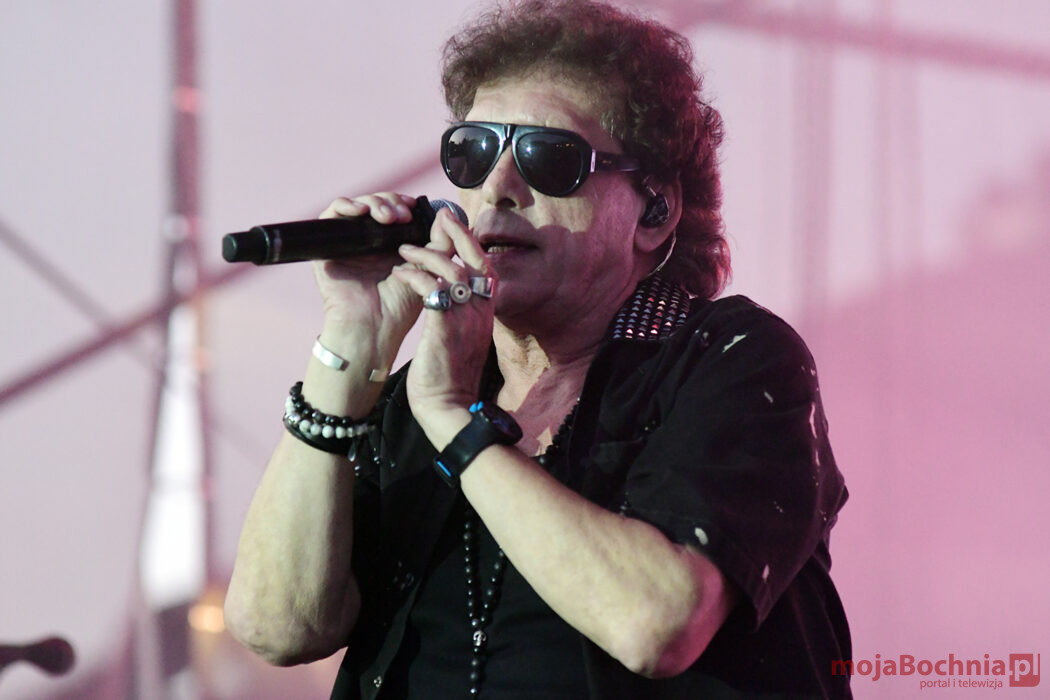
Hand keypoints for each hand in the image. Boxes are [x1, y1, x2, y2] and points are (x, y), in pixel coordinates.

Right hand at [311, 192, 423, 368]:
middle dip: (391, 202)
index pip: (394, 209)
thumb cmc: (401, 304)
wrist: (375, 325)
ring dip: (374, 203)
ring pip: (356, 205)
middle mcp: (368, 241)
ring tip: (388, 218)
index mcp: (390, 243)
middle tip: (403, 216)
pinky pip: (331, 215)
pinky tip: (360, 211)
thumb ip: (440, 242)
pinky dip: (345, 205)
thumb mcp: (428, 268)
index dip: (403, 203)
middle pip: (376, 204)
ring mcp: (347, 242)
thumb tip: (446, 212)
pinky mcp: (327, 247)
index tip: (414, 207)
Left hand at [391, 208, 495, 440]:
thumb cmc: (450, 376)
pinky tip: (399, 273)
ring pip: (450, 270)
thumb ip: (462, 313)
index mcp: (486, 312)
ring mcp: (465, 319)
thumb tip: (450, 294)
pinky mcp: (445, 329)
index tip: (453, 224)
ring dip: (425, 254)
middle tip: (436, 217)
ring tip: (403, 251)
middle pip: (475, 259)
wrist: (449, 408)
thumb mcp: (463, 338)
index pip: (485, 266)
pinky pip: (431, 290)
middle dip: (455, 234)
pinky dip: (414, 276)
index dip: (470, 242)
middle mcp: (480, 311)